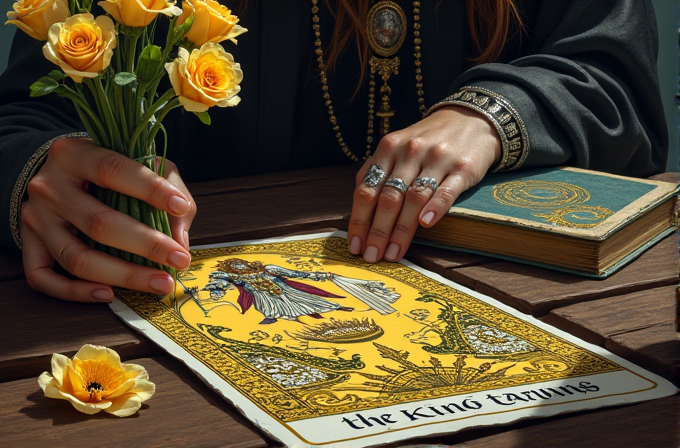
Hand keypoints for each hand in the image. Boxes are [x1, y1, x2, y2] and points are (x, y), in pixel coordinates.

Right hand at [21, 137, 196, 301]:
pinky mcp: (28, 245)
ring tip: (159, 283)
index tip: (181, 206)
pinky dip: (75, 292)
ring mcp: (35, 218)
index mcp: (74, 154)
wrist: (58, 175)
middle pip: (99, 223)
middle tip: (180, 259)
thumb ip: (168, 188)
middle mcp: (49, 186)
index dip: (150, 189)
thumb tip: (180, 239)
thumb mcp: (140, 163)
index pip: (113, 170)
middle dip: (147, 245)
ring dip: (124, 276)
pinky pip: (43, 278)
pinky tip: (109, 294)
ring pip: (77, 258)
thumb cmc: (108, 172)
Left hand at [347, 106, 500, 262]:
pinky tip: (425, 225)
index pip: (367, 189)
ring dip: (401, 230)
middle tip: (371, 256)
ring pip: (413, 198)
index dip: (359, 220)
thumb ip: (377, 170)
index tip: (355, 245)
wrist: (471, 119)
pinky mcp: (462, 168)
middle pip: (388, 198)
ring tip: (393, 253)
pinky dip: (435, 208)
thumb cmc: (428, 141)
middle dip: (377, 231)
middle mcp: (410, 152)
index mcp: (388, 148)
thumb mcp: (398, 146)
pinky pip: (446, 191)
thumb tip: (358, 204)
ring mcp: (437, 159)